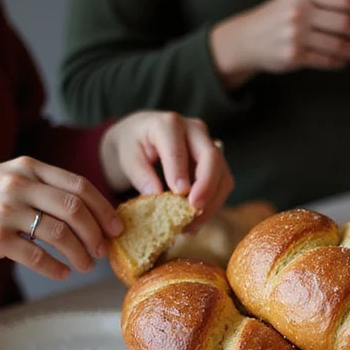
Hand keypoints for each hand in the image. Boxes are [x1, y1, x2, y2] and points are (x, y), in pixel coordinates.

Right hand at [0, 157, 123, 291]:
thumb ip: (43, 185)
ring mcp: (4, 211)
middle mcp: (17, 184)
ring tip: (85, 265)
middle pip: (75, 209)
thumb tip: (90, 208)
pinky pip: (37, 256)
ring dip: (80, 254)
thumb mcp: (7, 178)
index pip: (79, 185)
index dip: (103, 208)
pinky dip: (56, 268)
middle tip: (103, 250)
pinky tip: (62, 273)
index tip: (116, 226)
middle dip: (96, 233)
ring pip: (60, 234)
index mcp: (27, 167)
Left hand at [99, 111, 232, 226]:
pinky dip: (212, 205)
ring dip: (212, 202)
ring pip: (223, 174)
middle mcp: (194, 130)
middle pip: (212, 157)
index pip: (178, 149)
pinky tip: (195, 221)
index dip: (180, 172)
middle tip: (195, 208)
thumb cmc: (134, 145)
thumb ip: (140, 174)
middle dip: (207, 186)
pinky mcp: (216, 163)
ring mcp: (209, 145)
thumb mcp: (127, 157)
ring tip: (191, 224)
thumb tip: (156, 194)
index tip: (178, 194)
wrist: (144, 136)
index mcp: (168, 124)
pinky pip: (223, 184)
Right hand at [209, 0, 349, 88]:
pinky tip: (345, 60)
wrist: (247, 39)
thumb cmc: (278, 18)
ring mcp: (295, 34)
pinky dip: (340, 62)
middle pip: (346, 22)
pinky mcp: (293, 56)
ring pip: (339, 44)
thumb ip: (325, 1)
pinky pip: (327, 60)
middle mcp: (299, 11)